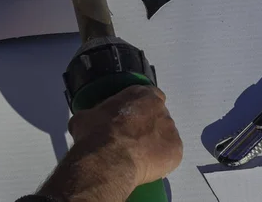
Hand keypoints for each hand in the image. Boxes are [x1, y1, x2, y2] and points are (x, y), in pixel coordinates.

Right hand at [37, 86, 181, 201]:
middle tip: (131, 139)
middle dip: (148, 126)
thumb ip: (94, 114)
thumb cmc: (96, 134)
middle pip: (158, 116)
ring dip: (155, 143)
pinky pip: (170, 155)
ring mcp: (170, 129)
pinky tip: (146, 166)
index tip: (131, 118)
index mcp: (141, 94)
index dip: (141, 107)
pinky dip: (161, 160)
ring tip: (137, 156)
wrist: (107, 159)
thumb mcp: (85, 117)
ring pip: (165, 135)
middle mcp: (159, 107)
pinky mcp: (176, 150)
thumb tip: (87, 122)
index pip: (149, 95)